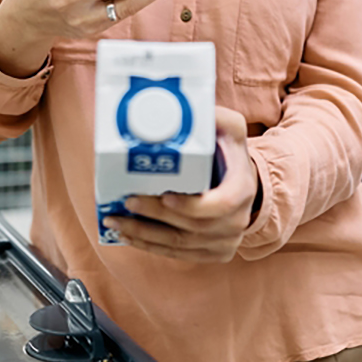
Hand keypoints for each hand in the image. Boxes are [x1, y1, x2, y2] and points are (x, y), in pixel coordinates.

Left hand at [103, 107, 258, 262]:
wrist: (244, 183)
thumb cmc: (230, 154)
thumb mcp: (231, 129)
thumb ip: (216, 117)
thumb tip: (185, 107)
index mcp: (242, 190)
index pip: (218, 206)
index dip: (190, 206)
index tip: (165, 195)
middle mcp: (236, 221)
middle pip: (191, 228)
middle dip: (155, 216)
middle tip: (127, 201)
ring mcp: (225, 242)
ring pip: (180, 245)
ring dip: (144, 235)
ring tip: (116, 221)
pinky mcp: (212, 253)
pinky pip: (178, 255)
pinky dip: (151, 247)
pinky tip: (128, 236)